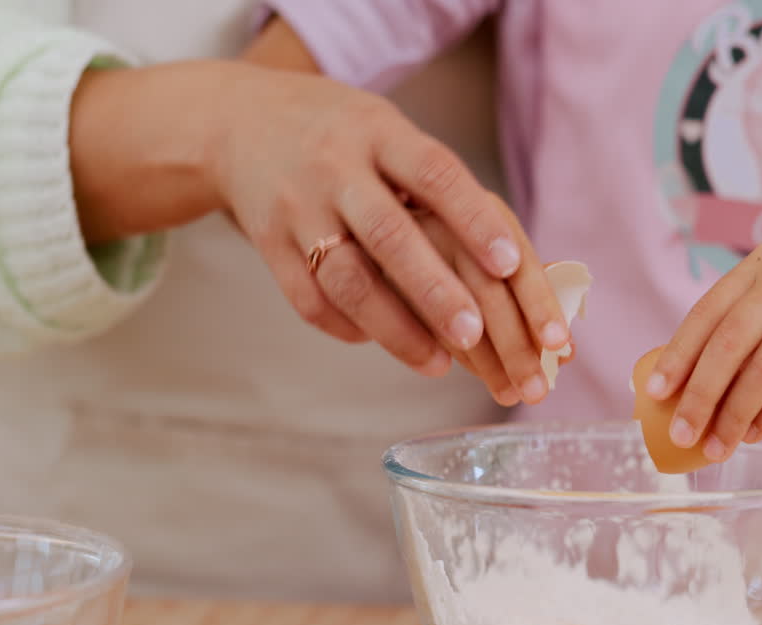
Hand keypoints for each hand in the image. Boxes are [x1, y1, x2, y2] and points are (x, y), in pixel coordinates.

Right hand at [210, 63, 567, 396]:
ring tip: (439, 364)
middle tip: (474, 334)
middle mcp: (335, 169)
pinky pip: (309, 299)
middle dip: (433, 290)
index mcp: (381, 134)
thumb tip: (519, 268)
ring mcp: (296, 208)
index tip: (510, 265)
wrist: (242, 123)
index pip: (435, 174)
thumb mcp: (393, 134)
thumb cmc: (347, 138)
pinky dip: (349, 328)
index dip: (474, 220)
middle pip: (388, 235)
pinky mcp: (268, 245)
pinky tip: (382, 343)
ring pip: (345, 279)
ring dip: (394, 329)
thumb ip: (443, 189)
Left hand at [645, 241, 761, 461]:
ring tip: (716, 447)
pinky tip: (756, 434)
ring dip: (735, 416)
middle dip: (700, 394)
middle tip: (682, 434)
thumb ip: (751, 329)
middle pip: (728, 343)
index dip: (677, 355)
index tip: (653, 394)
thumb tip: (689, 385)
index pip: (707, 312)